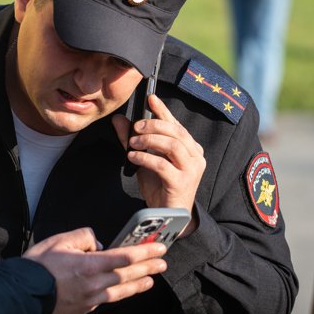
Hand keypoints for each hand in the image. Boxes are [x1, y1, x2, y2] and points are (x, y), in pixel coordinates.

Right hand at [23, 228, 167, 313]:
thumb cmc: (38, 267)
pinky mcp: (84, 308)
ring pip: (121, 291)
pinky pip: (107, 299)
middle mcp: (95, 284)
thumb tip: (97, 244)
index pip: (125, 257)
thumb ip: (83, 237)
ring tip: (151, 280)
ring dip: (139, 284)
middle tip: (162, 263)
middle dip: (148, 267)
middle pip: (128, 275)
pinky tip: (123, 291)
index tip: (159, 248)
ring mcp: (90, 299)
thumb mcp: (60, 240)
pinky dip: (120, 293)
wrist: (23, 295)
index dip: (145, 252)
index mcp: (90, 265)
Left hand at [112, 94, 204, 235]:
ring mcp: (191, 169)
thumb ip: (132, 139)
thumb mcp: (144, 159)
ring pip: (172, 145)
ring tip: (132, 143)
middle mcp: (195, 156)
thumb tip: (118, 120)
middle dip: (152, 125)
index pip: (176, 124)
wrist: (168, 215)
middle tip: (135, 128)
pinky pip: (163, 164)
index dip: (163, 110)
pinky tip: (133, 157)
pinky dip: (145, 158)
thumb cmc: (159, 186)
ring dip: (149, 140)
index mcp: (189, 147)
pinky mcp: (182, 182)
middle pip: (175, 131)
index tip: (150, 98)